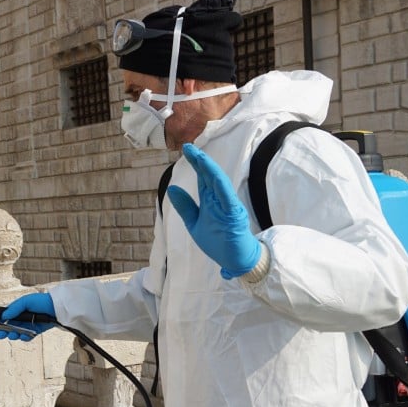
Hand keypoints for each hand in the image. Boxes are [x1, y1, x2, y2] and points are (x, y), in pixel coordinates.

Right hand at [0, 293, 56, 340]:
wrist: (56, 307)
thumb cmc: (41, 301)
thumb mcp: (25, 301)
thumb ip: (14, 308)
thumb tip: (4, 316)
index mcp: (16, 310)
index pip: (4, 318)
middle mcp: (21, 318)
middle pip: (8, 327)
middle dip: (3, 332)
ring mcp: (27, 325)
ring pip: (16, 333)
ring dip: (13, 335)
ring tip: (12, 335)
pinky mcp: (35, 331)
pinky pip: (27, 337)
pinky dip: (24, 338)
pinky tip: (23, 336)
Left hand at [166, 143, 260, 278]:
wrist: (236, 260)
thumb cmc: (218, 241)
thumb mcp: (194, 223)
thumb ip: (186, 206)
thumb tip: (172, 188)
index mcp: (211, 201)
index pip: (202, 178)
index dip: (195, 163)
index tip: (185, 150)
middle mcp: (220, 200)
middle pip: (210, 176)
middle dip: (200, 161)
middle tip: (188, 146)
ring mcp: (228, 206)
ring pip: (219, 183)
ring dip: (209, 169)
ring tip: (199, 157)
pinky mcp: (235, 216)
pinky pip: (228, 199)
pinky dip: (221, 187)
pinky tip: (213, 176)